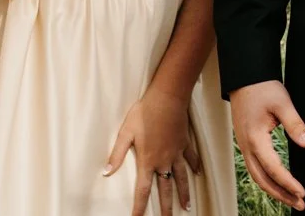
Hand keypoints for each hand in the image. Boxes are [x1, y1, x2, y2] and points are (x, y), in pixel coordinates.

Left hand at [104, 89, 201, 214]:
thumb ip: (117, 154)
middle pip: (166, 189)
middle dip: (166, 208)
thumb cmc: (144, 113)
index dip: (140, 206)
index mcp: (148, 161)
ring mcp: (177, 152)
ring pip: (181, 178)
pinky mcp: (184, 143)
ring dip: (184, 193)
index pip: (143, 190)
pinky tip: (198, 174)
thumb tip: (105, 172)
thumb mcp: (126, 133)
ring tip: (187, 207)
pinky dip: (195, 166)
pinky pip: (191, 158)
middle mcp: (164, 161)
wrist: (167, 98)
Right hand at [229, 80, 304, 210]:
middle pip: (262, 180)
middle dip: (281, 194)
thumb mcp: (283, 103)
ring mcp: (244, 146)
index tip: (302, 193)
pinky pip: (254, 168)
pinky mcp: (245, 143)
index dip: (289, 183)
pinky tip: (278, 183)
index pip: (274, 169)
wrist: (244, 77)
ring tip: (291, 199)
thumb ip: (296, 125)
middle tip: (300, 204)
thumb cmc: (263, 88)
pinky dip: (266, 180)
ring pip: (257, 176)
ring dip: (273, 190)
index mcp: (255, 138)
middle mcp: (246, 146)